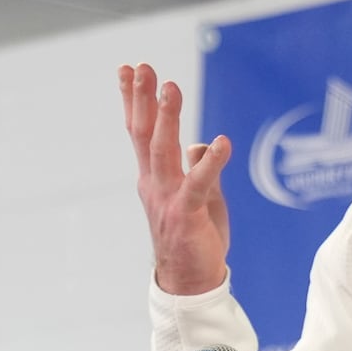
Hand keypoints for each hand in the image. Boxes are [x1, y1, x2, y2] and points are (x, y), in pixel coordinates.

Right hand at [119, 63, 230, 294]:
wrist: (190, 283)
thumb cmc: (196, 239)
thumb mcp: (200, 198)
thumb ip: (199, 170)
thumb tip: (199, 144)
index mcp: (154, 179)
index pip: (140, 132)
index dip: (135, 100)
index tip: (129, 69)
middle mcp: (155, 185)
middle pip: (144, 135)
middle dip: (142, 99)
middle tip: (142, 67)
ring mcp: (168, 199)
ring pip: (163, 152)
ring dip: (167, 119)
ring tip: (170, 88)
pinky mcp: (188, 215)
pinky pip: (199, 184)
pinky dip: (210, 163)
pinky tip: (222, 143)